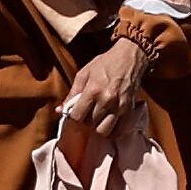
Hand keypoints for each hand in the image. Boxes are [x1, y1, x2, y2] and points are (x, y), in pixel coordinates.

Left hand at [58, 39, 149, 160]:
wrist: (129, 58)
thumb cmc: (105, 64)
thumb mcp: (84, 74)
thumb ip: (72, 93)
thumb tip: (60, 110)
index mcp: (93, 90)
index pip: (77, 116)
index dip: (74, 117)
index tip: (77, 112)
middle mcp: (107, 100)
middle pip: (90, 124)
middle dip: (86, 121)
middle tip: (88, 113)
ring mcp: (120, 106)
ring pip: (104, 131)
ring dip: (99, 127)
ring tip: (98, 119)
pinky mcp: (131, 110)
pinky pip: (120, 130)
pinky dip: (113, 130)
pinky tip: (110, 122)